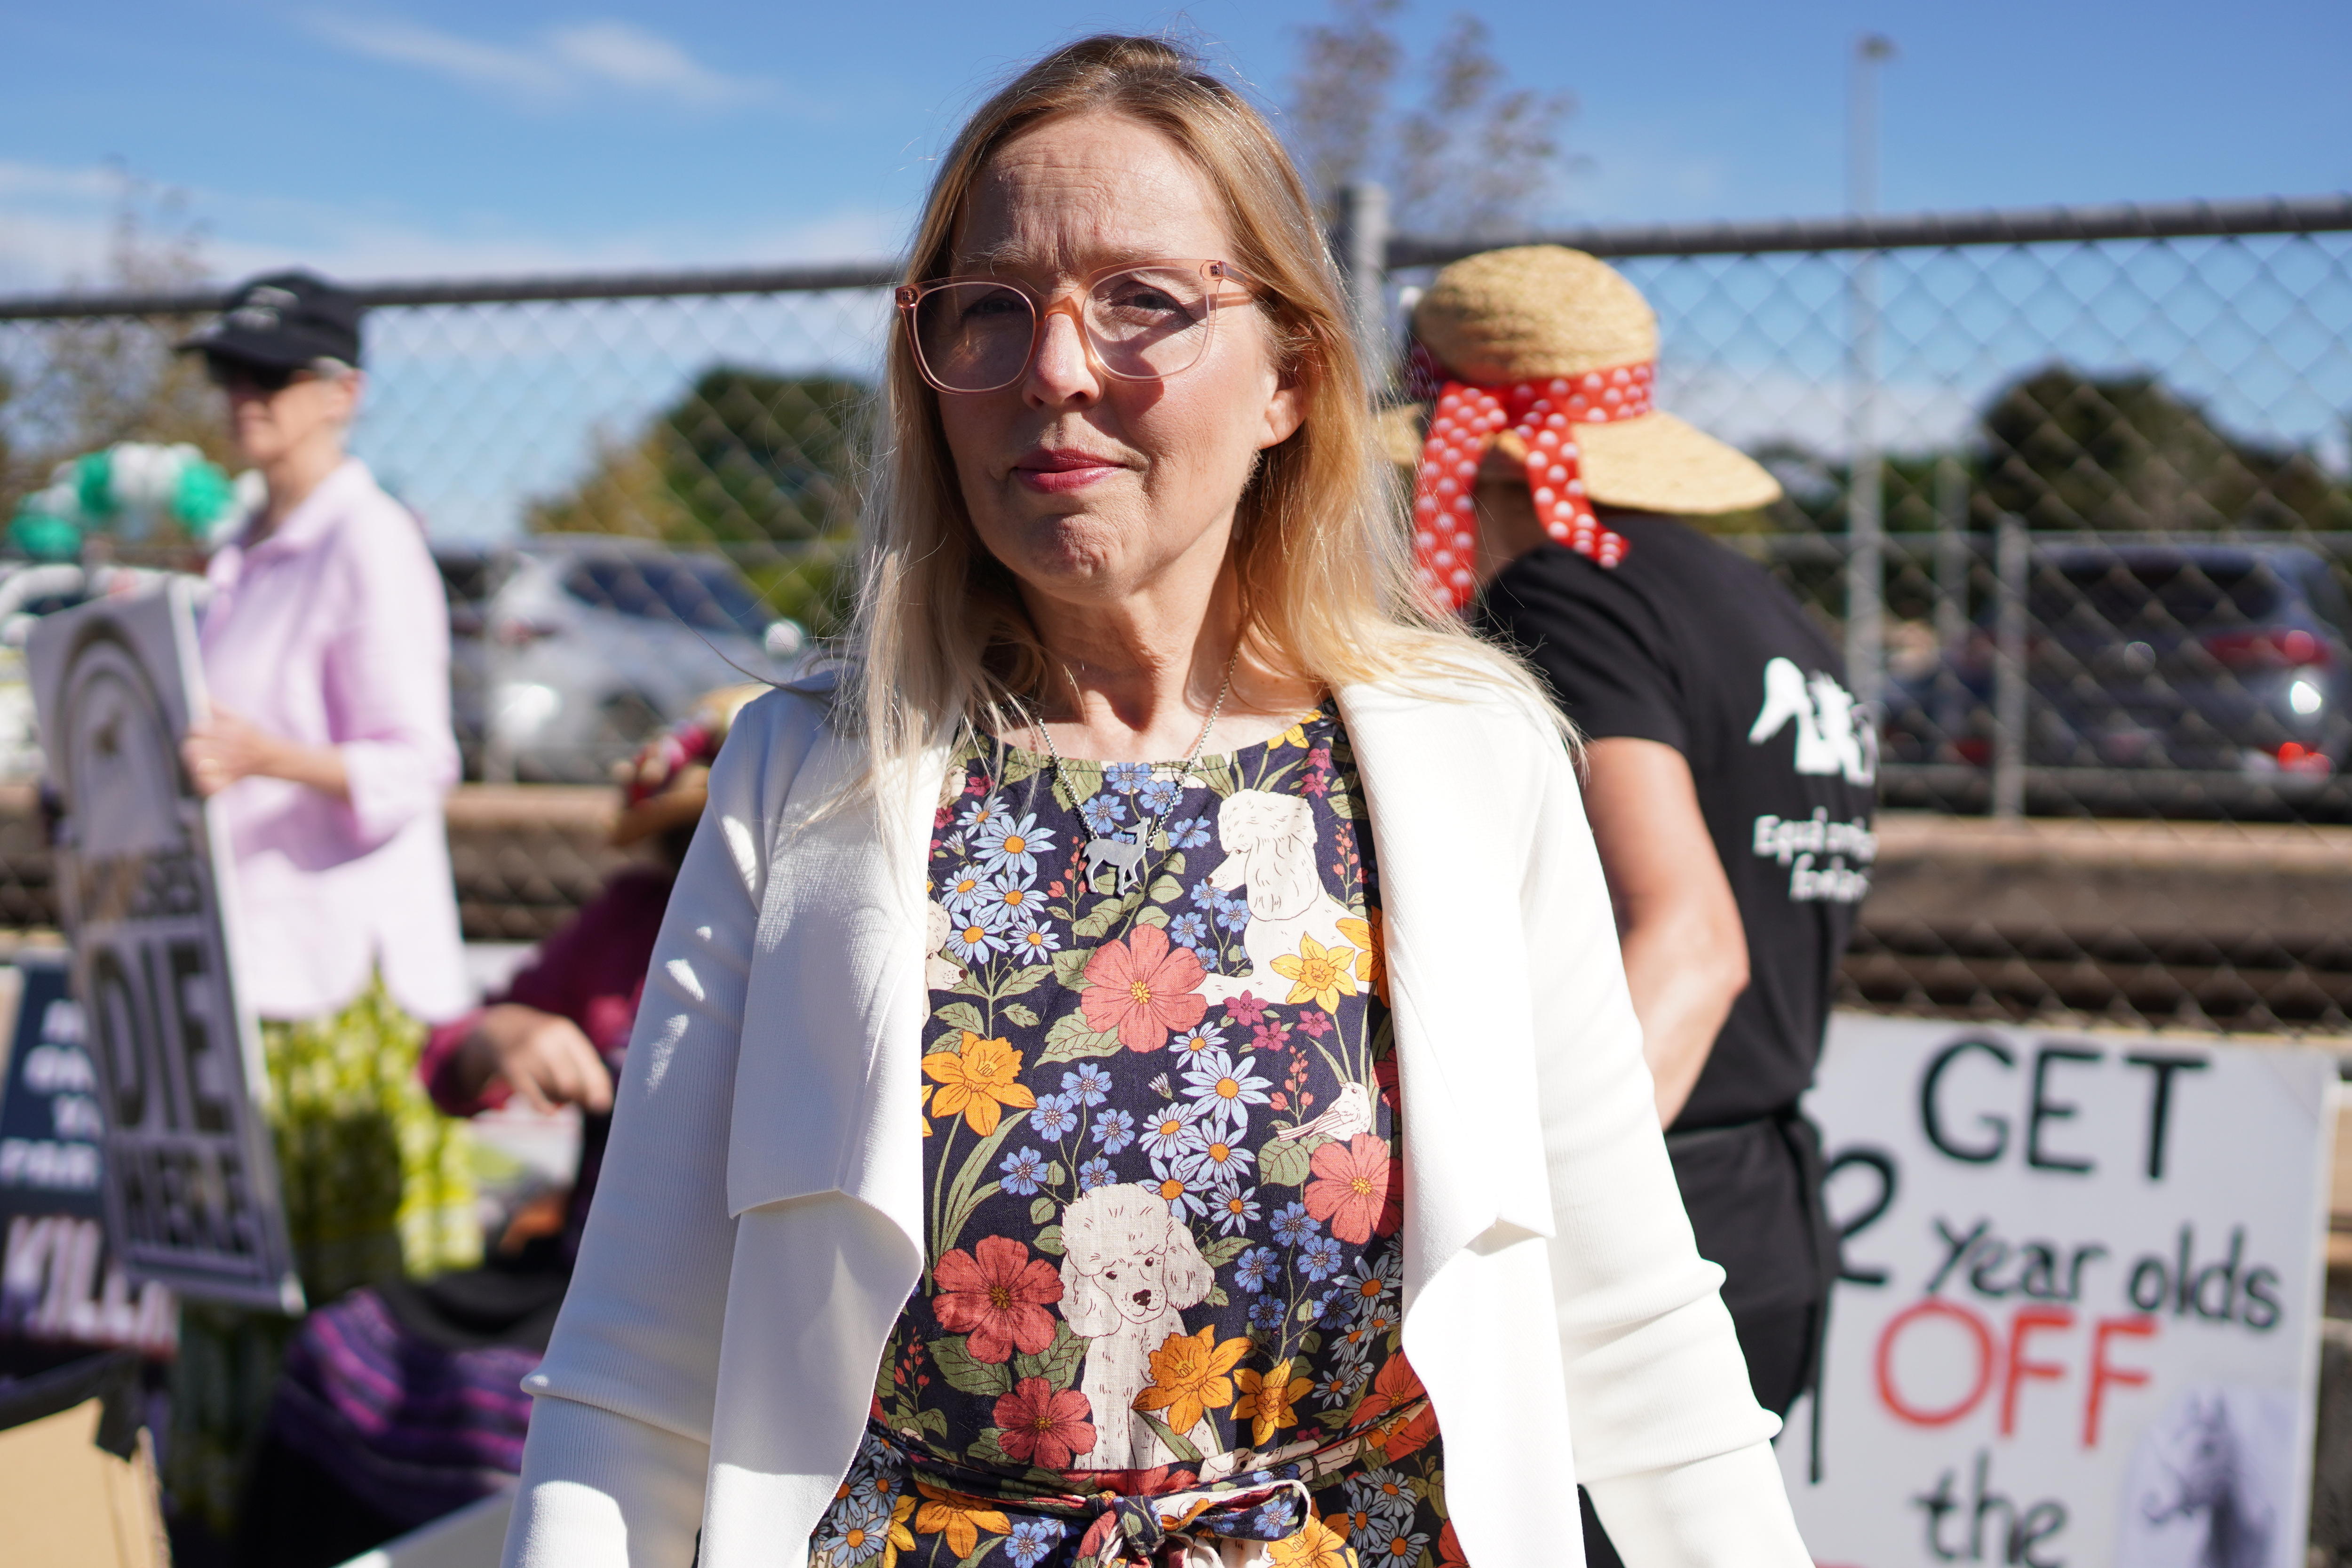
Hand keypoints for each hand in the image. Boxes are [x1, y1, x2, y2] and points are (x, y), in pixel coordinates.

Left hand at [182, 708, 282, 796]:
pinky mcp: (229, 779)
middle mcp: (230, 748)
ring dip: (193, 761)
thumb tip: (201, 698)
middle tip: (195, 747)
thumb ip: (219, 708)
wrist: (270, 757)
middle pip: (193, 748)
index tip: (197, 733)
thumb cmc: (251, 736)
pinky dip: (202, 781)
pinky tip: (204, 774)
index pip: (198, 729)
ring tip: (199, 758)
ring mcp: (230, 766)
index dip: (194, 730)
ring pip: (197, 764)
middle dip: (191, 746)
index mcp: (231, 731)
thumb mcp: (239, 718)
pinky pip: (209, 783)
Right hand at [459, 1004, 614, 1114]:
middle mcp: (547, 1039)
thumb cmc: (540, 1042)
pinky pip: (531, 1093)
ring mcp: (527, 1052)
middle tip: (582, 1103)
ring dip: (561, 1100)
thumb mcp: (561, 1044)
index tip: (603, 1106)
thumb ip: (581, 1068)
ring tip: (560, 1097)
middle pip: (572, 1081)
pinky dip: (542, 1106)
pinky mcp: (511, 1066)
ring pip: (552, 1089)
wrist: (497, 1027)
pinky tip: (550, 1112)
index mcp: (565, 1032)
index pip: (589, 1064)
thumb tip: (602, 1102)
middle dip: (580, 1097)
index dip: (598, 1087)